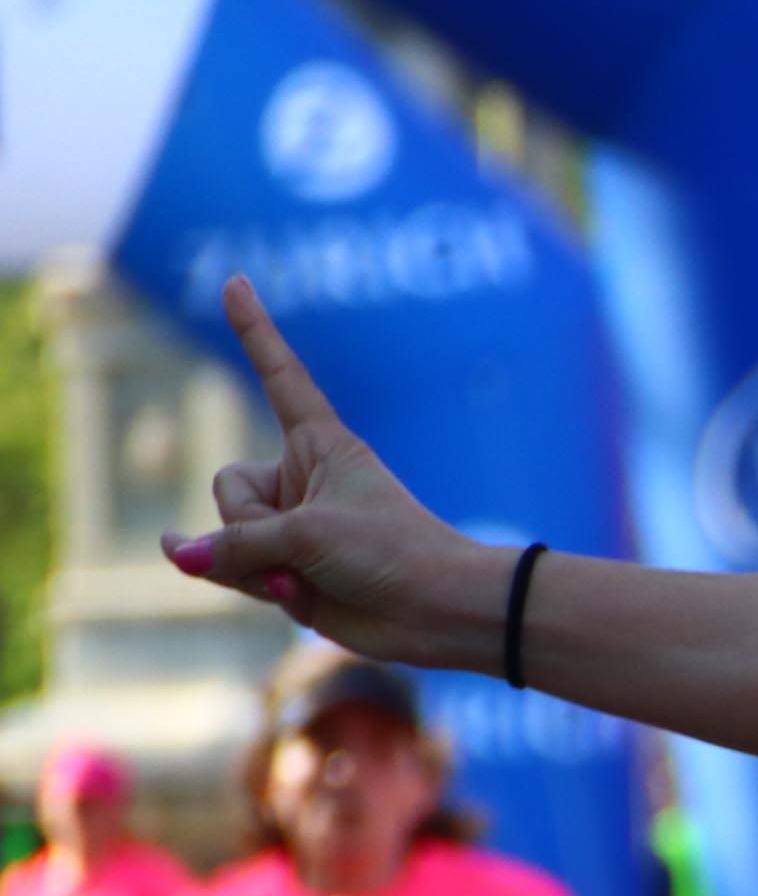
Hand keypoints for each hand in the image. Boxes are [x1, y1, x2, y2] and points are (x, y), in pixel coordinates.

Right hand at [159, 277, 502, 666]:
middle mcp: (302, 478)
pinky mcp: (288, 570)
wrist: (439, 614)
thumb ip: (235, 543)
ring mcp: (293, 526)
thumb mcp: (308, 535)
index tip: (237, 281)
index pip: (281, 376)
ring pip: (226, 534)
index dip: (256, 331)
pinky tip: (200, 569)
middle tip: (308, 549)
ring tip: (309, 578)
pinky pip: (232, 567)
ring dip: (252, 563)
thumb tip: (179, 555)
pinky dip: (231, 575)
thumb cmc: (392, 554)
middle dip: (250, 526)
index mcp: (322, 443)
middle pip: (228, 486)